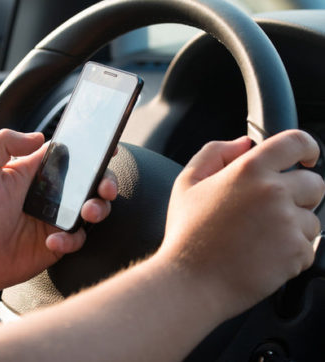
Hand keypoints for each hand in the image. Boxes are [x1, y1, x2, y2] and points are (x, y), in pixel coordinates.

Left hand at [0, 129, 117, 295]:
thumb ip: (4, 141)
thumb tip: (38, 136)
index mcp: (37, 171)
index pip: (72, 154)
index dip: (93, 151)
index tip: (108, 149)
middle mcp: (52, 192)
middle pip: (92, 181)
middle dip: (107, 181)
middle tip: (105, 187)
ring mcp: (56, 218)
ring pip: (93, 209)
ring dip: (99, 208)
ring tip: (87, 212)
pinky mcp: (57, 242)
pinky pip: (77, 238)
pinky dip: (71, 239)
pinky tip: (51, 240)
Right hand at [156, 130, 324, 317]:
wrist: (190, 281)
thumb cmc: (186, 234)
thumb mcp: (187, 183)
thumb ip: (214, 153)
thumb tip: (244, 143)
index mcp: (248, 170)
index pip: (296, 142)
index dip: (307, 148)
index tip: (307, 159)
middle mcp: (273, 191)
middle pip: (315, 184)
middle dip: (299, 195)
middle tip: (270, 212)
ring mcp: (288, 222)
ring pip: (312, 220)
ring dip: (293, 228)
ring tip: (258, 240)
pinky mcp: (296, 252)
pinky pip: (308, 248)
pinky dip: (290, 254)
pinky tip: (261, 257)